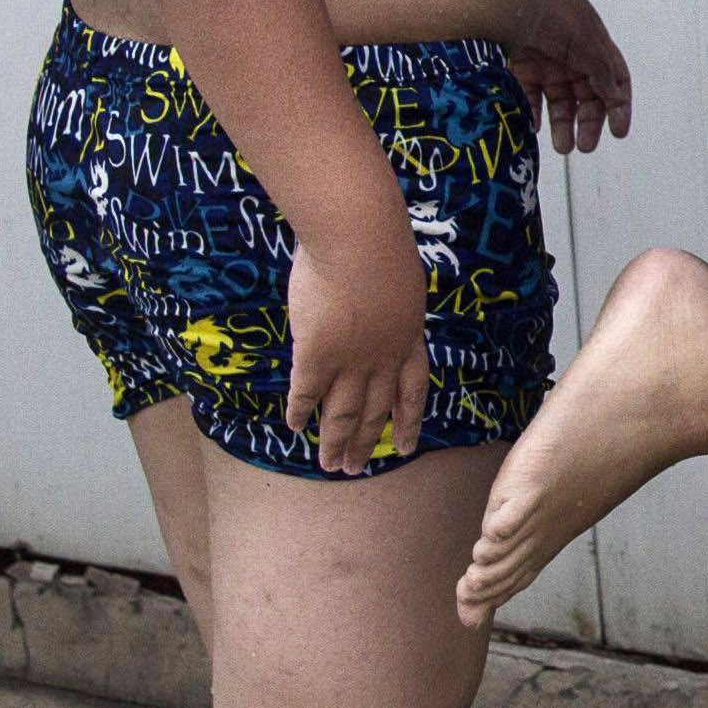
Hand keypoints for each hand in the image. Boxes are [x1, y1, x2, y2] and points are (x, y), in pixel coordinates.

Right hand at [283, 220, 434, 468]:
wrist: (358, 237)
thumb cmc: (379, 242)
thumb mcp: (401, 280)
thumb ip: (392, 303)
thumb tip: (384, 307)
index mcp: (408, 339)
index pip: (412, 392)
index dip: (408, 421)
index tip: (406, 446)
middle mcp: (382, 358)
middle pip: (375, 412)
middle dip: (366, 443)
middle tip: (355, 470)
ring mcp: (351, 360)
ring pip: (343, 414)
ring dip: (336, 442)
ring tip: (330, 466)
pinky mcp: (316, 355)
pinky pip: (306, 393)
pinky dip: (300, 412)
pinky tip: (294, 427)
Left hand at [505, 0, 633, 155]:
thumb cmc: (548, 4)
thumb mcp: (584, 40)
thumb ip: (601, 70)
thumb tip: (615, 96)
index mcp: (592, 44)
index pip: (614, 79)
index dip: (619, 106)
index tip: (618, 132)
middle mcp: (570, 53)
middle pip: (586, 95)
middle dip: (587, 122)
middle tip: (583, 146)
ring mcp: (543, 59)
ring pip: (557, 100)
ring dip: (561, 124)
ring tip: (561, 146)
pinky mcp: (517, 65)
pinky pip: (527, 96)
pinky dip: (532, 113)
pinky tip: (533, 128)